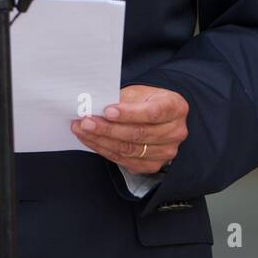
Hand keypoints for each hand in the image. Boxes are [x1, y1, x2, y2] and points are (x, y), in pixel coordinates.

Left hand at [70, 84, 187, 173]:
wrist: (156, 118)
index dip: (128, 113)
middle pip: (139, 133)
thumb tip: (94, 106)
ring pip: (129, 149)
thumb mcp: (138, 93)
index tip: (107, 111)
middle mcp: (176, 131)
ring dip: (101, 140)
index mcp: (175, 107)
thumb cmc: (145, 101)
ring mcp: (166, 151)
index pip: (152, 112)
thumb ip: (121, 100)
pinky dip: (104, 150)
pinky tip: (91, 140)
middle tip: (85, 122)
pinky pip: (125, 160)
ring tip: (82, 130)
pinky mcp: (153, 165)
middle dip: (108, 128)